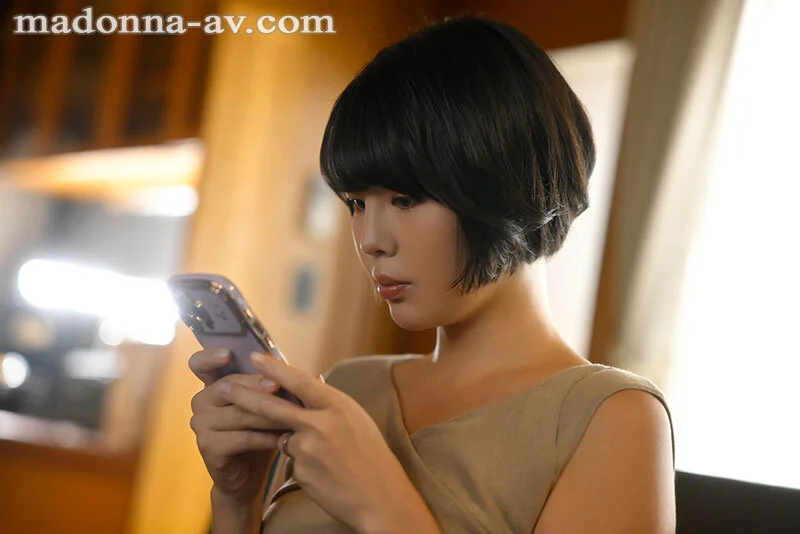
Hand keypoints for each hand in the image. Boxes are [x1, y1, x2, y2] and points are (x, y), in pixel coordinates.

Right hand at [188, 348, 286, 504]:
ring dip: (268, 415)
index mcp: (212, 386)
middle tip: (281, 387)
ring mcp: (201, 425)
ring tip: (293, 415)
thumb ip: (276, 387)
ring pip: (240, 413)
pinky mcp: (208, 447)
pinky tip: (282, 440)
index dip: (210, 356)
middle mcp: (201, 402)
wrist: (246, 476)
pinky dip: (265, 438)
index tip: (227, 353)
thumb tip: (311, 373)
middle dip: (259, 386)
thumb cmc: (258, 434)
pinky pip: (242, 438)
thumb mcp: (267, 406)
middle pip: (230, 387)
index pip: (199, 365)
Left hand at [219, 352, 423, 530]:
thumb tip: (312, 382)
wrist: (380, 497)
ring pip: (284, 438)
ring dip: (295, 443)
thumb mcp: (356, 419)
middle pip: (273, 406)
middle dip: (245, 395)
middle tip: (224, 387)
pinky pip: (292, 461)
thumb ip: (330, 403)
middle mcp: (321, 423)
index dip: (274, 368)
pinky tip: (326, 474)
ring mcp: (309, 449)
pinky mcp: (301, 471)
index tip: (254, 357)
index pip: (299, 381)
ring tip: (327, 456)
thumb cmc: (372, 455)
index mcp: (337, 405)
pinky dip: (303, 464)